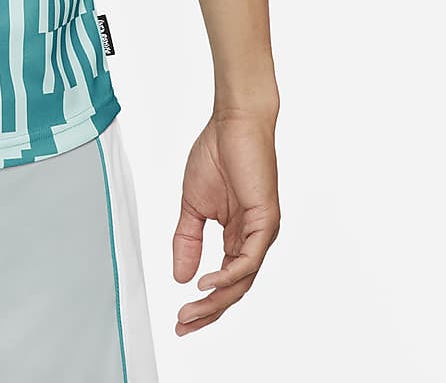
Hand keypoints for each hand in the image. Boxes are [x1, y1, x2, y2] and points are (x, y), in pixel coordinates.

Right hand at [171, 106, 280, 333]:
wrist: (233, 122)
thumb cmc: (216, 154)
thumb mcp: (193, 205)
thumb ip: (187, 240)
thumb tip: (179, 276)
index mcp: (238, 237)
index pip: (223, 281)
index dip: (203, 304)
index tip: (181, 319)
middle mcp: (253, 240)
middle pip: (234, 288)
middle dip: (208, 311)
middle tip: (183, 324)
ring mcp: (262, 232)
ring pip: (242, 280)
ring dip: (217, 299)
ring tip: (192, 310)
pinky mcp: (266, 221)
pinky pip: (249, 258)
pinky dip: (229, 275)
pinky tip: (209, 284)